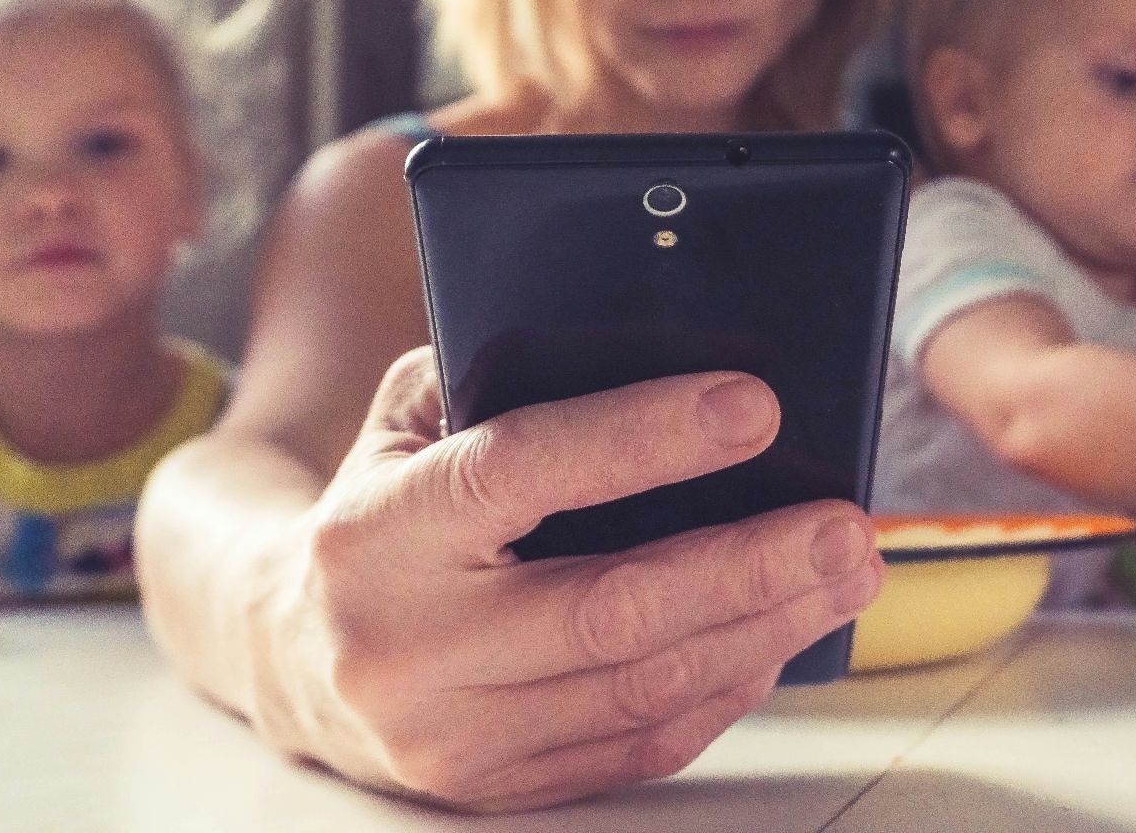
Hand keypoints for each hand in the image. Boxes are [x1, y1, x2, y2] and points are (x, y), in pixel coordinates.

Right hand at [248, 348, 883, 812]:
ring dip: (765, 628)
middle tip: (847, 521)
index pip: (522, 470)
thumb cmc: (383, 509)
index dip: (644, 437)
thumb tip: (661, 346)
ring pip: (642, 686)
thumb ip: (503, 377)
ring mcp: (450, 734)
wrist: (288, 659)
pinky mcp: (495, 791)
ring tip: (845, 573)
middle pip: (610, 607)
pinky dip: (726, 688)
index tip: (756, 406)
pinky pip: (639, 745)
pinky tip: (780, 635)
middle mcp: (406, 644)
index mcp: (377, 529)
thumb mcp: (409, 422)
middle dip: (749, 561)